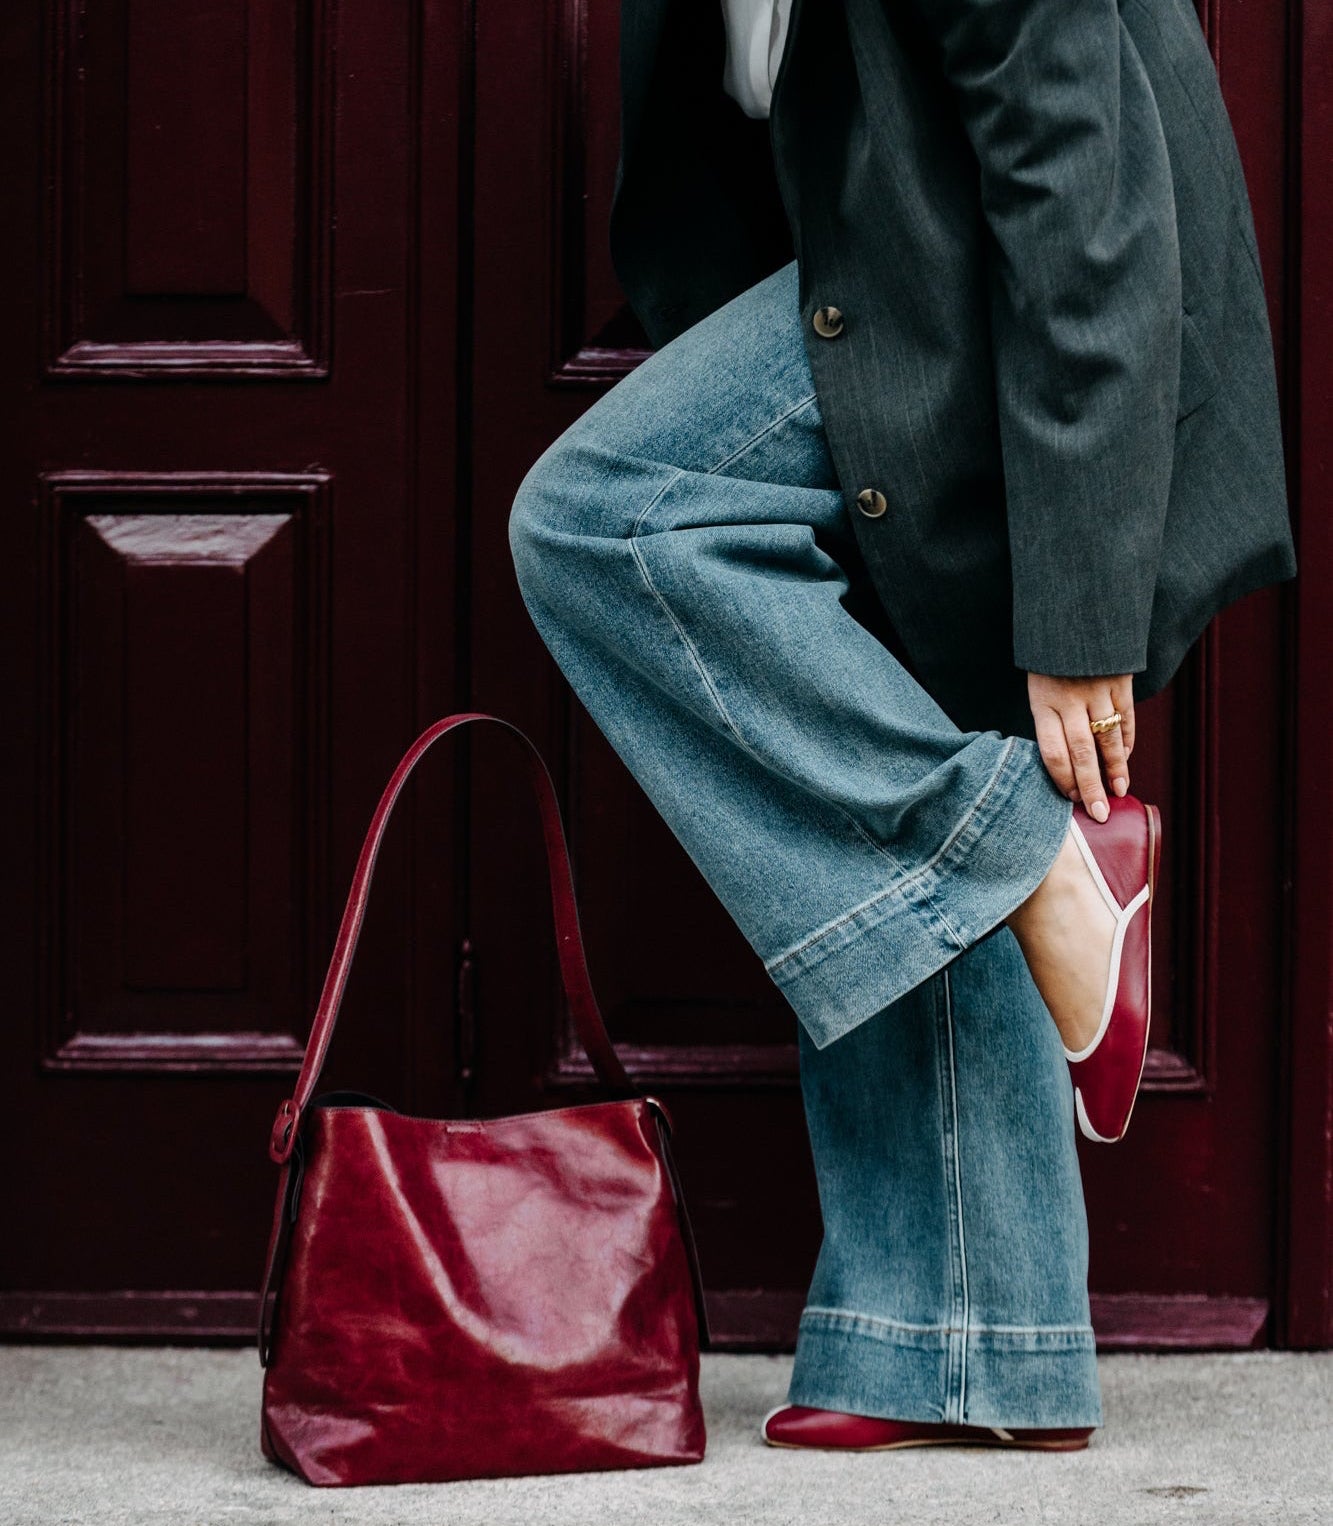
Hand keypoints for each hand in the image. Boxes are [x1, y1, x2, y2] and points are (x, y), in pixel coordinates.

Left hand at [1026, 672, 1134, 822]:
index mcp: (1043, 702)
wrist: (1073, 611)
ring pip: (1108, 739)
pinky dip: (1126, 741)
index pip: (1053, 752)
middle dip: (1090, 787)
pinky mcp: (1120, 681)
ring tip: (1118, 791)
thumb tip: (1063, 761)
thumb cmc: (1048, 658)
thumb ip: (1048, 718)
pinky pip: (1126, 718)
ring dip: (1114, 769)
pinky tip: (1124, 759)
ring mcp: (1098, 691)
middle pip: (1081, 753)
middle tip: (1099, 813)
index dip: (1063, 780)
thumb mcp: (1036, 684)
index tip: (1071, 800)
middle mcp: (1070, 700)